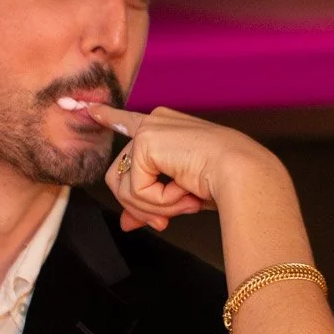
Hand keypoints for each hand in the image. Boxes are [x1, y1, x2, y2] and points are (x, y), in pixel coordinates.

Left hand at [69, 101, 285, 231]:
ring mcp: (149, 130)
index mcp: (167, 128)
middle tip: (164, 222)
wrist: (244, 175)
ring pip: (125, 188)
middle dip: (140, 207)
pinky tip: (184, 191)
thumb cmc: (224, 183)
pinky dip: (160, 201)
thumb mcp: (177, 197)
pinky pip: (136, 191)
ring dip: (154, 206)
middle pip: (119, 177)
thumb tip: (125, 224)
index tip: (89, 109)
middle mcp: (155, 123)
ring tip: (184, 202)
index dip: (108, 118)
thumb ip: (149, 206)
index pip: (129, 123)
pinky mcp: (145, 143)